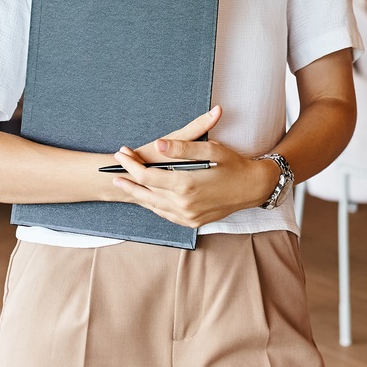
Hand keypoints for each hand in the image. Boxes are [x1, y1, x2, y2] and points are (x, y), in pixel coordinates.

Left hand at [108, 106, 279, 228]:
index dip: (130, 165)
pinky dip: (154, 205)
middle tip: (113, 170)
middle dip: (129, 179)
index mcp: (186, 185)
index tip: (120, 154)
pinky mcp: (192, 222)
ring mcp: (188, 216)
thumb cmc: (234, 164)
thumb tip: (158, 145)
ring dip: (137, 194)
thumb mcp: (210, 149)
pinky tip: (147, 197)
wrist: (254, 188)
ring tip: (123, 183)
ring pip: (154, 205)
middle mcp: (184, 204)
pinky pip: (166, 214)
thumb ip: (182, 148)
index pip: (147, 176)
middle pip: (146, 192)